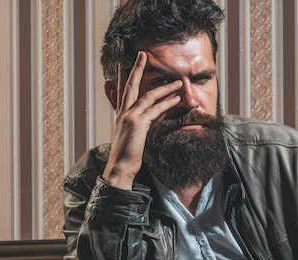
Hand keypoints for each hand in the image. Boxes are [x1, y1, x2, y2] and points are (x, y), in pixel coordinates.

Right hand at [102, 51, 182, 189]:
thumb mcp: (130, 137)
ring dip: (165, 88)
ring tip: (178, 82)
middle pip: (130, 85)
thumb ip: (136, 126)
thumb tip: (146, 121)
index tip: (124, 65)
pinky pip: (155, 109)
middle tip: (143, 55)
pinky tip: (176, 98)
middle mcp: (123, 112)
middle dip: (137, 68)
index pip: (121, 91)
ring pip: (148, 96)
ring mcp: (130, 117)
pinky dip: (167, 103)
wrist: (119, 168)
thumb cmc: (125, 157)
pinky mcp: (138, 123)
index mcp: (121, 115)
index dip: (122, 77)